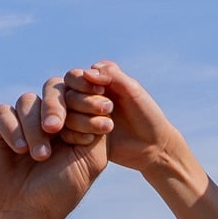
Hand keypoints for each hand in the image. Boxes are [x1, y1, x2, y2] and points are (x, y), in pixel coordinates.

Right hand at [0, 79, 107, 218]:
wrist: (25, 216)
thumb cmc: (60, 192)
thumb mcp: (91, 160)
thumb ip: (98, 128)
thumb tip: (103, 97)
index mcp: (72, 122)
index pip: (78, 93)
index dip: (85, 96)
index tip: (97, 109)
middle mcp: (48, 118)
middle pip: (53, 88)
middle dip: (57, 106)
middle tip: (56, 128)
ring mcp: (22, 122)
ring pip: (27, 101)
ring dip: (34, 127)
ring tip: (40, 156)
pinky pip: (2, 113)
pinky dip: (13, 129)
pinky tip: (20, 150)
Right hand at [58, 61, 184, 174]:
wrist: (152, 147)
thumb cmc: (147, 115)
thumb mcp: (133, 90)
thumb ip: (112, 75)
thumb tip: (87, 71)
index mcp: (96, 84)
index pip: (73, 76)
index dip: (80, 82)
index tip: (101, 90)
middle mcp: (85, 100)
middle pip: (65, 95)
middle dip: (84, 101)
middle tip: (109, 109)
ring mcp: (81, 120)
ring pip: (65, 115)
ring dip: (83, 119)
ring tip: (109, 126)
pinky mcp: (81, 139)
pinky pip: (67, 134)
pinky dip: (77, 135)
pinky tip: (94, 139)